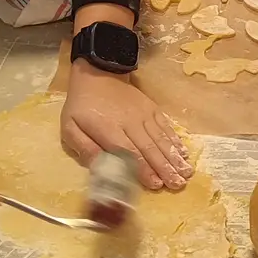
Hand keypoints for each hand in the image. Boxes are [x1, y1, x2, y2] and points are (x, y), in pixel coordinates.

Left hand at [62, 62, 192, 190]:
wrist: (98, 72)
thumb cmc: (82, 105)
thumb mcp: (70, 127)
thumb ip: (85, 148)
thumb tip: (99, 170)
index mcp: (109, 129)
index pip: (129, 153)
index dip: (144, 169)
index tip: (157, 185)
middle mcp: (130, 122)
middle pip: (150, 148)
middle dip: (166, 168)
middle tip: (179, 184)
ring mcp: (144, 114)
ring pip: (161, 138)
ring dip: (175, 157)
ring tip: (187, 173)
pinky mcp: (152, 108)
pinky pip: (165, 126)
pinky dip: (175, 139)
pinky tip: (183, 152)